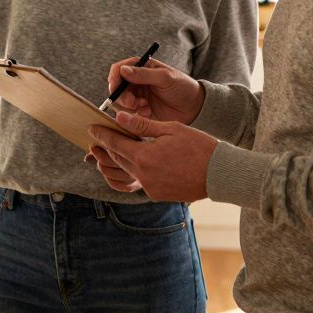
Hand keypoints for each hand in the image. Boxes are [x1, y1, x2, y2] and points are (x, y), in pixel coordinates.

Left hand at [87, 111, 217, 202]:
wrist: (220, 174)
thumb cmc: (199, 147)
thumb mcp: (170, 129)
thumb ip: (142, 125)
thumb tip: (119, 118)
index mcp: (144, 157)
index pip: (115, 144)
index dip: (102, 135)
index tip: (92, 128)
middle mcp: (144, 175)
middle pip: (118, 159)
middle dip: (107, 148)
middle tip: (98, 138)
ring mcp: (150, 188)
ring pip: (128, 171)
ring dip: (120, 160)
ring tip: (113, 150)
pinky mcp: (158, 195)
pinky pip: (140, 181)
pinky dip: (136, 170)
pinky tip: (138, 162)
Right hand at [106, 57, 203, 124]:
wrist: (193, 108)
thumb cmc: (182, 87)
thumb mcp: (166, 77)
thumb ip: (144, 74)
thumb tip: (123, 70)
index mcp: (141, 68)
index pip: (119, 69)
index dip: (114, 77)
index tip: (115, 86)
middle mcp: (135, 82)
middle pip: (116, 88)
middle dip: (121, 96)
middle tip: (132, 103)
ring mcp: (136, 97)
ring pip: (120, 102)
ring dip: (129, 106)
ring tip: (145, 107)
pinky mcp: (138, 111)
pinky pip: (127, 114)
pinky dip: (135, 115)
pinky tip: (148, 113)